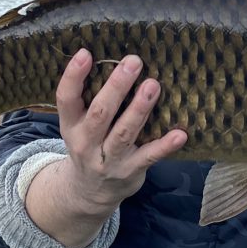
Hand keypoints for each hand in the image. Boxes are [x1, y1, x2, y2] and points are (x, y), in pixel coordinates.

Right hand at [26, 49, 185, 247]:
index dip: (73, 77)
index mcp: (71, 125)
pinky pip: (149, 157)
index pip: (66, 99)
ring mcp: (109, 160)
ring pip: (124, 133)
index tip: (85, 53)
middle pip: (100, 113)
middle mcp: (86, 143)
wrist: (89, 193)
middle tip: (133, 62)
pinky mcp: (131, 171)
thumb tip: (112, 56)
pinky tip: (180, 133)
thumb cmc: (90, 145)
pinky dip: (165, 145)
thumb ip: (89, 99)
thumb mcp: (78, 125)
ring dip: (139, 109)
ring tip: (153, 85)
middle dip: (117, 87)